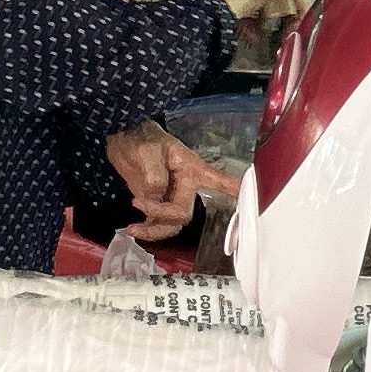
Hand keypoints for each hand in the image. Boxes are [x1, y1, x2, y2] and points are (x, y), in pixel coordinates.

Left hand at [105, 126, 238, 235]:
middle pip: (184, 214)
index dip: (237, 195)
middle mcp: (186, 187)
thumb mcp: (147, 151)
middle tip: (138, 202)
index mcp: (192, 170)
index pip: (222, 183)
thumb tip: (157, 196)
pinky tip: (134, 229)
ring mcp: (171, 197)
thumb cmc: (140, 139)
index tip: (249, 203)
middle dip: (161, 215)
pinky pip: (158, 226)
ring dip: (154, 230)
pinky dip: (147, 231)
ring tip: (134, 227)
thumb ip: (154, 176)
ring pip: (172, 225)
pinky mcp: (157, 204)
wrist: (121, 141)